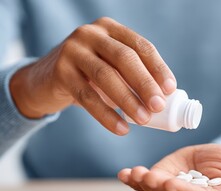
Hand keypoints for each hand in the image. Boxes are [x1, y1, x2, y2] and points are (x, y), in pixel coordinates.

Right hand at [10, 17, 176, 134]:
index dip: (158, 68)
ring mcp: (73, 50)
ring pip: (106, 76)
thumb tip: (166, 99)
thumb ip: (133, 75)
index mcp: (111, 29)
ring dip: (128, 100)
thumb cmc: (90, 74)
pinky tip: (122, 129)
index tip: (170, 89)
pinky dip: (107, 115)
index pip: (141, 46)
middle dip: (145, 84)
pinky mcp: (60, 71)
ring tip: (144, 120)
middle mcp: (91, 34)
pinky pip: (87, 96)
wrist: (46, 80)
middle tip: (159, 106)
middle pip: (124, 58)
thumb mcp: (112, 66)